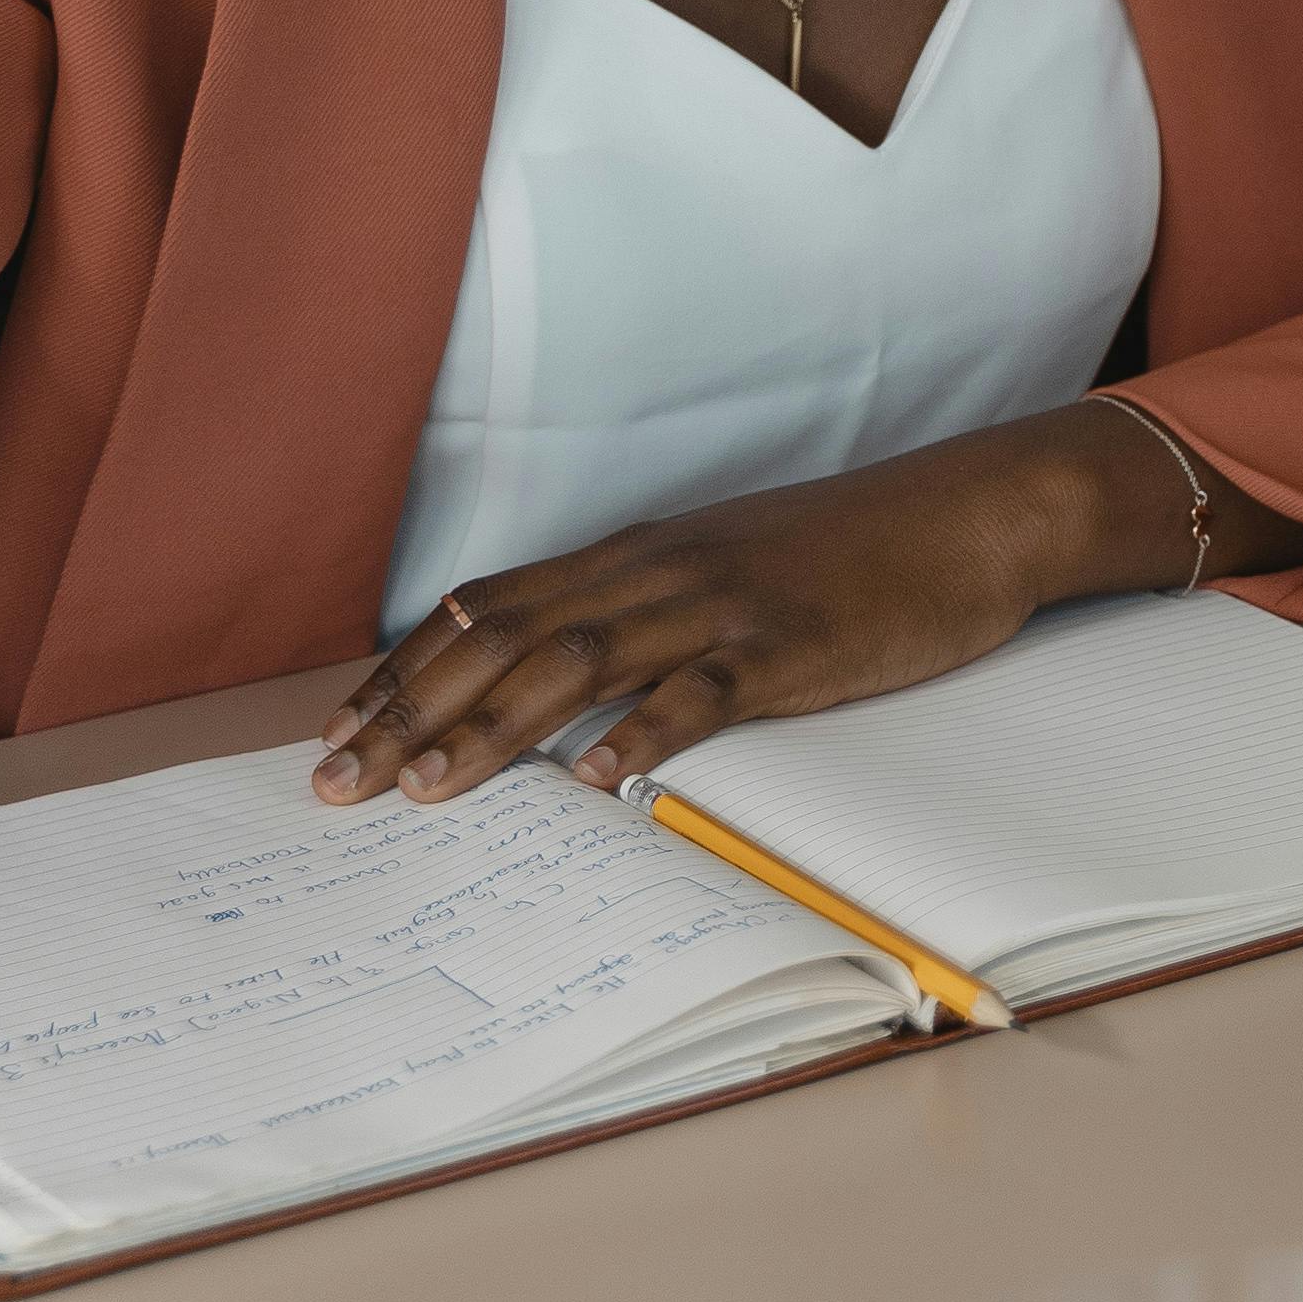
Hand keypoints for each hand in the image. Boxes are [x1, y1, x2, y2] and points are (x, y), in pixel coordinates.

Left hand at [319, 415, 1132, 805]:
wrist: (965, 513)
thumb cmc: (846, 550)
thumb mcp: (722, 562)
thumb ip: (641, 608)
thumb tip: (552, 681)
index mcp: (636, 553)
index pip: (488, 605)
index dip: (404, 669)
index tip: (338, 729)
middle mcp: (659, 570)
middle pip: (506, 637)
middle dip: (410, 710)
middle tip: (338, 782)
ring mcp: (722, 605)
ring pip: (580, 660)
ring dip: (493, 726)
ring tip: (428, 788)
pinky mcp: (788, 645)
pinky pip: (702, 692)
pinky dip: (640, 733)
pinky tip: (595, 778)